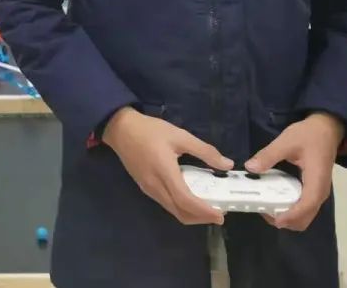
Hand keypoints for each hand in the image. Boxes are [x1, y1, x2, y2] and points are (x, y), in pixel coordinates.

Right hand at [103, 107, 232, 225]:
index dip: (204, 211)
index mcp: (165, 173)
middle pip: (180, 212)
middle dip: (201, 218)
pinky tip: (189, 198)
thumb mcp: (180, 135)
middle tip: (218, 213)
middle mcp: (155, 187)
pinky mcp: (145, 188)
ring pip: (172, 210)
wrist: (120, 129)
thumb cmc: (150, 131)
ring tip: (207, 206)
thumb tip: (227, 164)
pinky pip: (166, 204)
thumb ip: (204, 151)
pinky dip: (181, 207)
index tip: (221, 214)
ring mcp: (148, 189)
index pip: (186, 201)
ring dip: (191, 214)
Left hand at [245, 112, 344, 231]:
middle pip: (305, 218)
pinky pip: (304, 207)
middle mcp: (320, 192)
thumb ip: (268, 155)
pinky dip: (291, 209)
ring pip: (304, 215)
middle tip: (264, 210)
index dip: (290, 216)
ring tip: (267, 205)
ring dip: (287, 216)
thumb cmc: (309, 135)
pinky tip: (275, 198)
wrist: (327, 128)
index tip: (272, 218)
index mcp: (316, 182)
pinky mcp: (314, 189)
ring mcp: (318, 192)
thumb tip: (250, 168)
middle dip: (285, 220)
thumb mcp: (286, 141)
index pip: (305, 207)